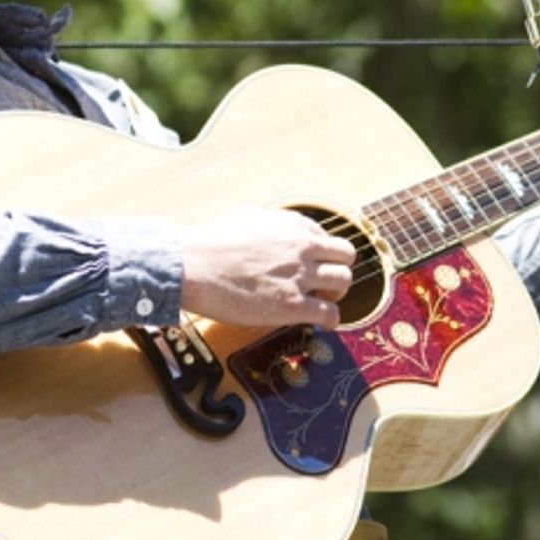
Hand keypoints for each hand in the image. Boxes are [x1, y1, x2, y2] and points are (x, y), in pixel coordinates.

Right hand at [180, 206, 356, 329]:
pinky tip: (324, 323)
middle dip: (338, 269)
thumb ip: (270, 221)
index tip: (316, 265)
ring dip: (336, 293)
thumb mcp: (246, 216)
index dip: (322, 254)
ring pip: (344, 282)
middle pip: (346, 256)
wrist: (192, 265)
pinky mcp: (291, 305)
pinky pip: (329, 313)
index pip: (327, 238)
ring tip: (323, 301)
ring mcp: (299, 276)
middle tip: (325, 283)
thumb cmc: (210, 241)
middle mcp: (302, 247)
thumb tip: (274, 227)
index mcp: (292, 225)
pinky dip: (331, 319)